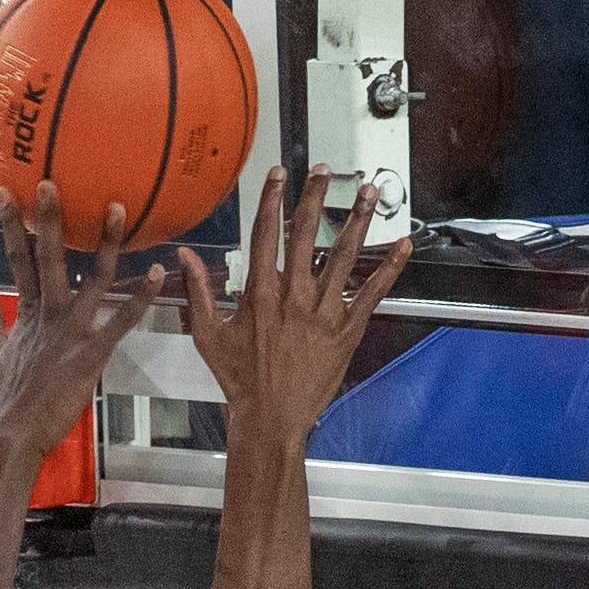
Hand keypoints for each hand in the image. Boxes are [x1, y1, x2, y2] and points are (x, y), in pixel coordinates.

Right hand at [0, 182, 162, 460]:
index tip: (7, 191)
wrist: (14, 435)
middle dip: (51, 219)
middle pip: (50, 257)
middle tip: (52, 181)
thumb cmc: (6, 401)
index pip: (17, 259)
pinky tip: (158, 272)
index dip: (12, 224)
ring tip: (119, 208)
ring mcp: (71, 332)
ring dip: (107, 243)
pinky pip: (122, 320)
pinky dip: (141, 297)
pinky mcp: (92, 353)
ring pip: (93, 278)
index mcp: (26, 313)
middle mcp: (48, 314)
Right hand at [177, 167, 411, 448]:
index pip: (265, 235)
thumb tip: (184, 257)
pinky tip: (404, 245)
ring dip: (358, 220)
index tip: (279, 174)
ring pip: (344, 255)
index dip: (271, 200)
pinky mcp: (347, 330)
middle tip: (325, 169)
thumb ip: (200, 292)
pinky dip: (390, 268)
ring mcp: (324, 312)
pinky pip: (372, 293)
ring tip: (369, 191)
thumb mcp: (208, 336)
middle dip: (316, 197)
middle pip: (307, 234)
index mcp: (260, 294)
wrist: (270, 419)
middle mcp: (294, 297)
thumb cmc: (239, 381)